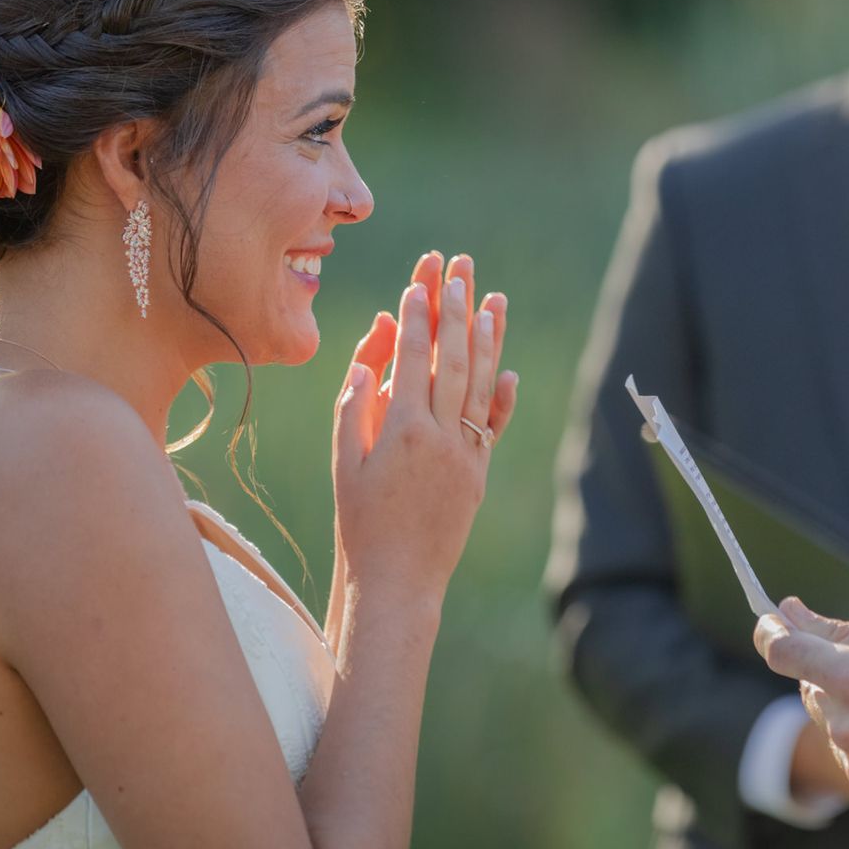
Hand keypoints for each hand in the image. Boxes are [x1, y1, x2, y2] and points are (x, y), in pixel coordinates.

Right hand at [331, 252, 519, 606]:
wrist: (397, 580)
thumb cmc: (359, 522)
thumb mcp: (342, 462)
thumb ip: (354, 407)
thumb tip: (370, 361)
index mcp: (401, 430)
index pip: (413, 357)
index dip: (418, 316)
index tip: (419, 282)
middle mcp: (440, 436)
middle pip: (453, 358)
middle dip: (456, 308)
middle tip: (459, 269)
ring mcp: (467, 454)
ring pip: (481, 383)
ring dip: (487, 338)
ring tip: (491, 298)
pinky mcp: (480, 473)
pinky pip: (493, 424)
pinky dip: (501, 395)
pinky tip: (506, 367)